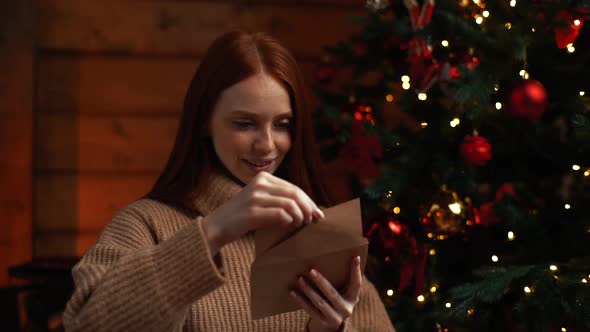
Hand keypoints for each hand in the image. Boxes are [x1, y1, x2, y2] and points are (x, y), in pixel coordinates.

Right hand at [202, 171, 324, 254]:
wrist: (216, 226)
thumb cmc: (242, 217)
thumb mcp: (260, 201)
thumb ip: (278, 199)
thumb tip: (308, 208)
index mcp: (262, 178)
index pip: (293, 188)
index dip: (308, 201)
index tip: (318, 213)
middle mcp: (259, 184)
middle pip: (294, 194)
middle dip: (308, 208)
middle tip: (313, 220)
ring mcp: (255, 197)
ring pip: (290, 204)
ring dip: (300, 216)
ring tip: (302, 224)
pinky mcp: (252, 211)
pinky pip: (280, 214)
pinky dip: (289, 221)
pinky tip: (289, 226)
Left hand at [290, 256, 362, 331]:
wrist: (332, 323)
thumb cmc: (337, 299)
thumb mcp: (344, 292)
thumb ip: (344, 279)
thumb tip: (343, 254)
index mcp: (353, 299)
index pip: (357, 284)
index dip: (356, 271)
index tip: (355, 257)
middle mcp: (346, 310)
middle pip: (332, 294)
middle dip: (321, 282)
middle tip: (310, 270)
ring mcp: (335, 318)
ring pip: (320, 302)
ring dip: (308, 290)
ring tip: (299, 279)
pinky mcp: (323, 322)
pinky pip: (310, 310)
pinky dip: (301, 300)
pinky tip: (293, 292)